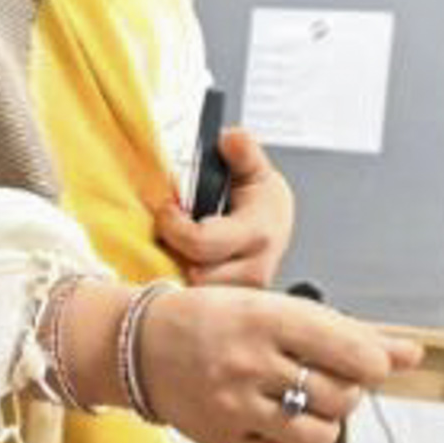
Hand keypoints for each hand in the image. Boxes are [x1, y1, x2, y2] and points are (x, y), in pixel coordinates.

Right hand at [129, 285, 416, 442]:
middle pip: (342, 398)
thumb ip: (350, 333)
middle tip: (319, 380)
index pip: (354, 354)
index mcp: (267, 319)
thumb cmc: (221, 320)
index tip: (358, 363)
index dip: (372, 365)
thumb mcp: (280, 310)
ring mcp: (233, 408)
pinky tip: (288, 434)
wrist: (143, 345)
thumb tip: (414, 355)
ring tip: (302, 406)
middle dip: (345, 392)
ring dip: (325, 424)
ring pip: (322, 435)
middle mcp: (249, 363)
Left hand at [148, 124, 293, 291]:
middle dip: (177, 252)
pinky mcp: (233, 305)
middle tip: (173, 230)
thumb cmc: (262, 201)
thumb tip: (232, 137)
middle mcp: (256, 270)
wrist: (276, 227)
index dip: (174, 226)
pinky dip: (187, 287)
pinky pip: (201, 305)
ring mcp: (245, 292)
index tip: (168, 209)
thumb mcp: (256, 170)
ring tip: (182, 248)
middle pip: (194, 275)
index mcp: (258, 234)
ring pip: (195, 294)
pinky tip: (187, 264)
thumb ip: (244, 152)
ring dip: (181, 270)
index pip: (201, 242)